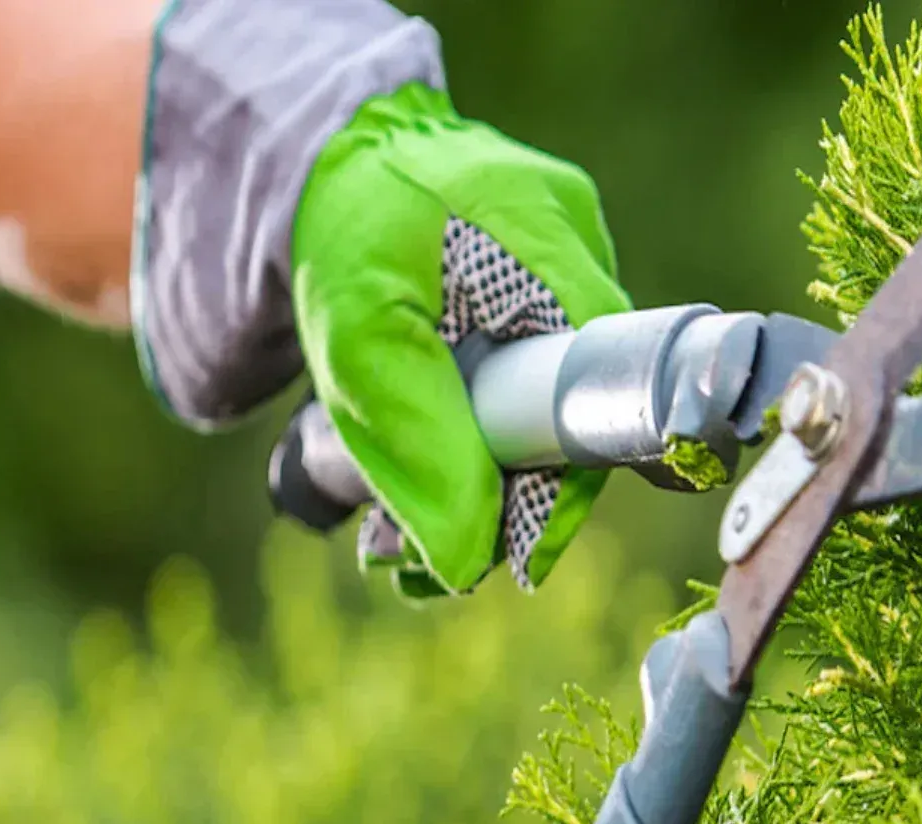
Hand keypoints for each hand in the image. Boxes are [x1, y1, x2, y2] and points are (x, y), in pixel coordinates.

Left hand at [291, 84, 630, 596]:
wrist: (321, 160)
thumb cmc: (344, 230)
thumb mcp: (361, 341)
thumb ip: (419, 447)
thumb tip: (467, 564)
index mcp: (554, 248)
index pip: (599, 399)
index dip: (564, 491)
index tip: (513, 560)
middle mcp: (578, 258)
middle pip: (572, 419)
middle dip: (502, 505)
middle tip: (417, 564)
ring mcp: (562, 273)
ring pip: (541, 411)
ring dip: (477, 482)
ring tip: (390, 541)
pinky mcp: (533, 292)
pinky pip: (522, 383)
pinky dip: (469, 437)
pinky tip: (413, 479)